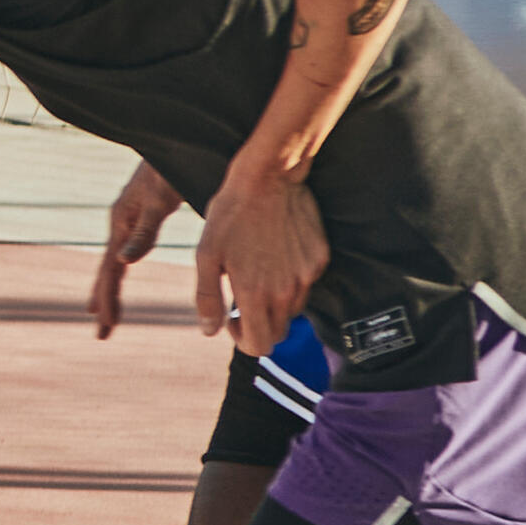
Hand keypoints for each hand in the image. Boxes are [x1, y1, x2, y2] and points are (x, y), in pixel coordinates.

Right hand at [87, 163, 176, 338]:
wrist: (178, 139)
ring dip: (110, 289)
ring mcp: (127, 219)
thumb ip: (143, 231)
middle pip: (107, 270)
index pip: (110, 270)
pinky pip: (125, 250)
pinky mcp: (138, 215)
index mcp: (121, 222)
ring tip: (104, 314)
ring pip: (114, 262)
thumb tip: (123, 262)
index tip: (104, 324)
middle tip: (102, 333)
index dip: (107, 298)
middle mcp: (119, 223)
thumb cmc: (170, 167)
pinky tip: (120, 271)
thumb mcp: (158, 200)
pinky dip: (120, 269)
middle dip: (104, 301)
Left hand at [189, 164, 325, 357]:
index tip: (233, 318)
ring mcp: (307, 276)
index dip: (242, 339)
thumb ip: (207, 298)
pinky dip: (291, 279)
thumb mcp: (206, 256)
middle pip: (278, 333)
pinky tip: (276, 252)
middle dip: (259, 325)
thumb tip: (210, 331)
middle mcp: (286, 292)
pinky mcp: (319, 259)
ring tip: (258, 270)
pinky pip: (305, 283)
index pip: (259, 346)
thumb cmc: (231, 215)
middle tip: (242, 298)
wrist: (268, 178)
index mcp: (256, 295)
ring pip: (293, 309)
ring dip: (275, 302)